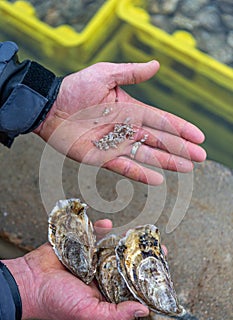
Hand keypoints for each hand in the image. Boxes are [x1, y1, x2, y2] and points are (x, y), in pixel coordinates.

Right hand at [3, 220, 150, 319]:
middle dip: (141, 254)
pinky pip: (94, 233)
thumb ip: (116, 314)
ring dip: (125, 238)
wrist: (30, 281)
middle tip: (157, 246)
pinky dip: (101, 227)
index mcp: (105, 291)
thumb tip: (143, 311)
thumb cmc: (56, 301)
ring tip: (139, 233)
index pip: (130, 284)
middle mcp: (101, 273)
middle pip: (125, 262)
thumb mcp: (89, 313)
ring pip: (112, 246)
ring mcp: (91, 257)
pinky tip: (109, 224)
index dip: (146, 277)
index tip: (162, 267)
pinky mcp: (80, 244)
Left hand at [34, 61, 205, 184]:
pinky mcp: (102, 158)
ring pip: (147, 155)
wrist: (49, 107)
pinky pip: (125, 167)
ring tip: (187, 168)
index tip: (198, 137)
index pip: (162, 120)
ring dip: (167, 162)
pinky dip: (140, 174)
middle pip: (159, 140)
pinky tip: (158, 180)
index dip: (180, 128)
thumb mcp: (105, 74)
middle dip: (180, 149)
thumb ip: (131, 73)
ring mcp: (116, 144)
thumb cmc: (74, 88)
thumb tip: (157, 65)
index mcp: (131, 109)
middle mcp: (127, 128)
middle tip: (200, 158)